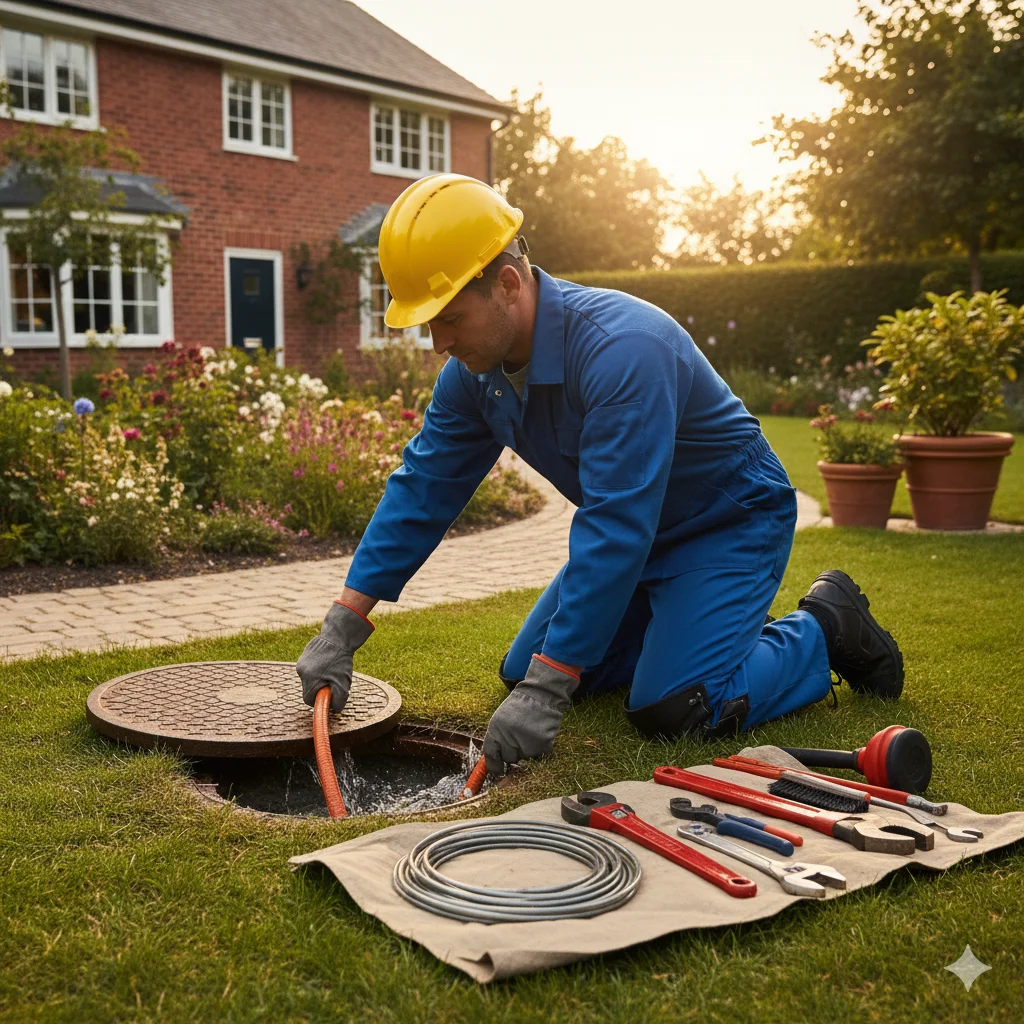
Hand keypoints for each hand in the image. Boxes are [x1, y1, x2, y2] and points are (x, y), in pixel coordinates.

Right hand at [296, 602, 373, 711]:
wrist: (338, 636)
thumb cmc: (341, 660)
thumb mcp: (343, 683)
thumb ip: (338, 700)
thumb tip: (334, 709)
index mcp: (309, 680)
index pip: (308, 700)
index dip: (318, 701)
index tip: (327, 697)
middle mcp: (302, 672)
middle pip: (308, 689)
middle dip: (320, 688)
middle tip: (333, 681)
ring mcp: (301, 663)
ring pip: (309, 678)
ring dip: (319, 677)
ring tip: (332, 668)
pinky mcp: (303, 655)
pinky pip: (309, 668)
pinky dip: (317, 668)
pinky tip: (327, 660)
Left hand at [482, 654, 579, 774]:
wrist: (541, 695)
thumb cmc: (520, 706)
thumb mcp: (501, 718)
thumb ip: (497, 738)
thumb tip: (496, 761)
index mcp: (496, 730)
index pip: (491, 755)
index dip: (494, 765)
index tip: (498, 771)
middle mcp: (509, 738)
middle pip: (509, 758)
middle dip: (513, 752)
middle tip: (520, 737)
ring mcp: (526, 742)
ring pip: (525, 757)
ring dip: (528, 748)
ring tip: (530, 730)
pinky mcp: (542, 745)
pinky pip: (539, 754)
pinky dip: (540, 746)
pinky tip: (539, 732)